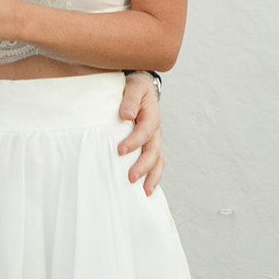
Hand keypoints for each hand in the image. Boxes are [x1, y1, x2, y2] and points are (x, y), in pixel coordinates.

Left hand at [118, 72, 165, 194]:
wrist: (141, 87)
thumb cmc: (135, 87)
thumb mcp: (134, 87)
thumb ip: (131, 99)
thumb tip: (126, 115)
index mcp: (151, 115)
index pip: (144, 131)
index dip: (134, 142)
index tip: (120, 150)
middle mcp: (155, 131)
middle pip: (153, 151)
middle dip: (143, 166)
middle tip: (130, 177)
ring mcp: (154, 140)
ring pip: (157, 161)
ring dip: (151, 176)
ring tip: (144, 191)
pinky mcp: (151, 146)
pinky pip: (156, 163)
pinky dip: (153, 177)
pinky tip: (146, 190)